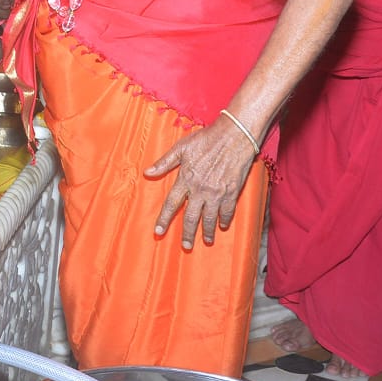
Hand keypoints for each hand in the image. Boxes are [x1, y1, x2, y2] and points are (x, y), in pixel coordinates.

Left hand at [145, 116, 261, 249]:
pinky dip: (225, 220)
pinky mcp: (232, 192)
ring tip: (206, 240)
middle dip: (187, 233)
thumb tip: (147, 173)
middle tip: (186, 245)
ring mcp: (217, 192)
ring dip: (207, 231)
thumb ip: (164, 163)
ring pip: (210, 218)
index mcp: (185, 179)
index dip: (164, 219)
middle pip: (191, 217)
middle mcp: (200, 189)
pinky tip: (222, 225)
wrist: (234, 135)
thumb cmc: (206, 138)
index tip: (158, 232)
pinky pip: (228, 211)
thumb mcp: (181, 148)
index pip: (171, 204)